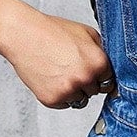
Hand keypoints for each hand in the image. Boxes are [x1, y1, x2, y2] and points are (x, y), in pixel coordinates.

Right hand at [0, 10, 115, 108]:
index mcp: (98, 62)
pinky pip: (64, 105)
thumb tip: (113, 68)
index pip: (110, 81)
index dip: (99, 75)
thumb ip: (102, 51)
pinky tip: (50, 77)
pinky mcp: (53, 100)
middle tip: (69, 67)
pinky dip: (59, 95)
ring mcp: (69, 90)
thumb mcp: (86, 33)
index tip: (90, 70)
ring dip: (73, 91)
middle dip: (86, 82)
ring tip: (59, 71)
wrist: (23, 34)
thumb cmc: (52, 31)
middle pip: (95, 91)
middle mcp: (86, 78)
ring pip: (80, 100)